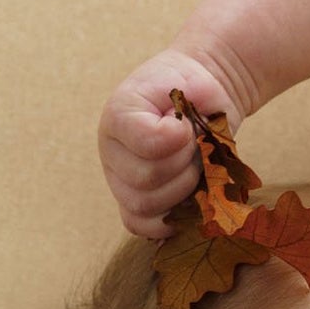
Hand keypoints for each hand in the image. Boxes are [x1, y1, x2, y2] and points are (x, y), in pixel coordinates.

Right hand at [98, 48, 241, 237]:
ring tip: (194, 165)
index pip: (147, 144)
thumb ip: (179, 105)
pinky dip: (172, 218)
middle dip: (184, 163)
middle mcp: (112, 152)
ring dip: (183, 188)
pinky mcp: (137, 203)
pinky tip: (190, 197)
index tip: (186, 122)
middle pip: (146, 179)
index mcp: (118, 117)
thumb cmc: (189, 86)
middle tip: (195, 144)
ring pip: (146, 206)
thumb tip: (179, 139)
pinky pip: (143, 226)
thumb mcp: (184, 82)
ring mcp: (121, 181)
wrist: (198, 94)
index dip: (178, 138)